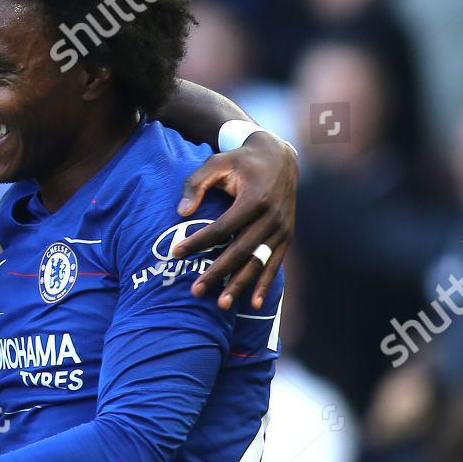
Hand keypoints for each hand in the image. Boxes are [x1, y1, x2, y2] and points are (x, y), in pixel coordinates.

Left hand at [172, 132, 296, 308]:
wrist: (279, 157)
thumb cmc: (241, 161)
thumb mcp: (216, 162)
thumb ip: (196, 184)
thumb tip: (181, 212)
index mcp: (255, 199)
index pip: (222, 228)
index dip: (198, 242)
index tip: (176, 252)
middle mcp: (272, 217)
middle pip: (240, 251)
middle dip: (216, 272)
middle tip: (195, 290)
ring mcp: (282, 229)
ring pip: (258, 263)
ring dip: (239, 285)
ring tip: (220, 304)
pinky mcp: (286, 236)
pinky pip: (274, 264)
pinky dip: (265, 285)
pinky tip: (253, 304)